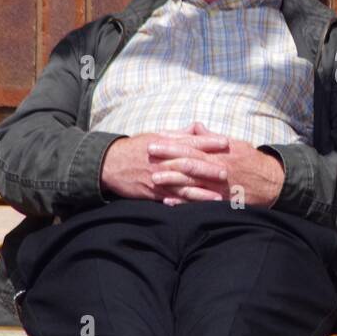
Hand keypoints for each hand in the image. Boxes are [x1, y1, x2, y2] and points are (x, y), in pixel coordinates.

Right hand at [98, 125, 228, 202]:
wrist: (110, 163)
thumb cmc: (136, 148)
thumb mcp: (156, 135)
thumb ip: (179, 134)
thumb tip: (199, 127)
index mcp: (165, 144)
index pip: (190, 142)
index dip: (208, 142)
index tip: (226, 142)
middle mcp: (163, 160)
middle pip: (188, 164)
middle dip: (207, 169)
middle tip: (226, 172)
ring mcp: (158, 177)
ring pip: (182, 185)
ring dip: (200, 192)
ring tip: (217, 197)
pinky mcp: (152, 192)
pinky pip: (170, 199)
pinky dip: (183, 204)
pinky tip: (196, 208)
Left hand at [147, 122, 284, 208]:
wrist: (273, 181)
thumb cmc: (251, 161)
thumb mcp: (235, 144)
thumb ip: (212, 138)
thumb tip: (196, 127)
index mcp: (219, 152)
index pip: (191, 145)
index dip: (172, 143)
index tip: (154, 141)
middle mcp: (218, 167)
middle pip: (189, 162)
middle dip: (167, 159)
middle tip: (148, 155)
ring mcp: (219, 185)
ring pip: (192, 182)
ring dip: (172, 180)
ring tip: (153, 179)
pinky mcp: (222, 200)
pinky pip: (200, 202)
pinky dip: (184, 202)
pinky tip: (169, 201)